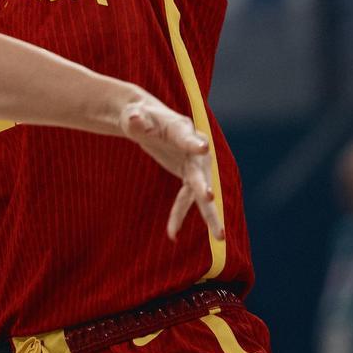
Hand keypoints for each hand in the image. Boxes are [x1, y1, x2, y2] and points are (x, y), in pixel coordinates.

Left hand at [118, 92, 225, 241]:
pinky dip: (179, 214)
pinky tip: (172, 233)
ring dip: (209, 213)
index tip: (202, 148)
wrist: (146, 120)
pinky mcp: (189, 174)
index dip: (193, 143)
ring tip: (219, 236)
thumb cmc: (139, 116)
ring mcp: (194, 163)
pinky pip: (187, 197)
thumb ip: (135, 120)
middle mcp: (194, 147)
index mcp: (179, 128)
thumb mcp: (133, 116)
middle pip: (200, 169)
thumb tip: (134, 119)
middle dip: (204, 184)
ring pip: (202, 190)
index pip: (186, 136)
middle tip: (209, 197)